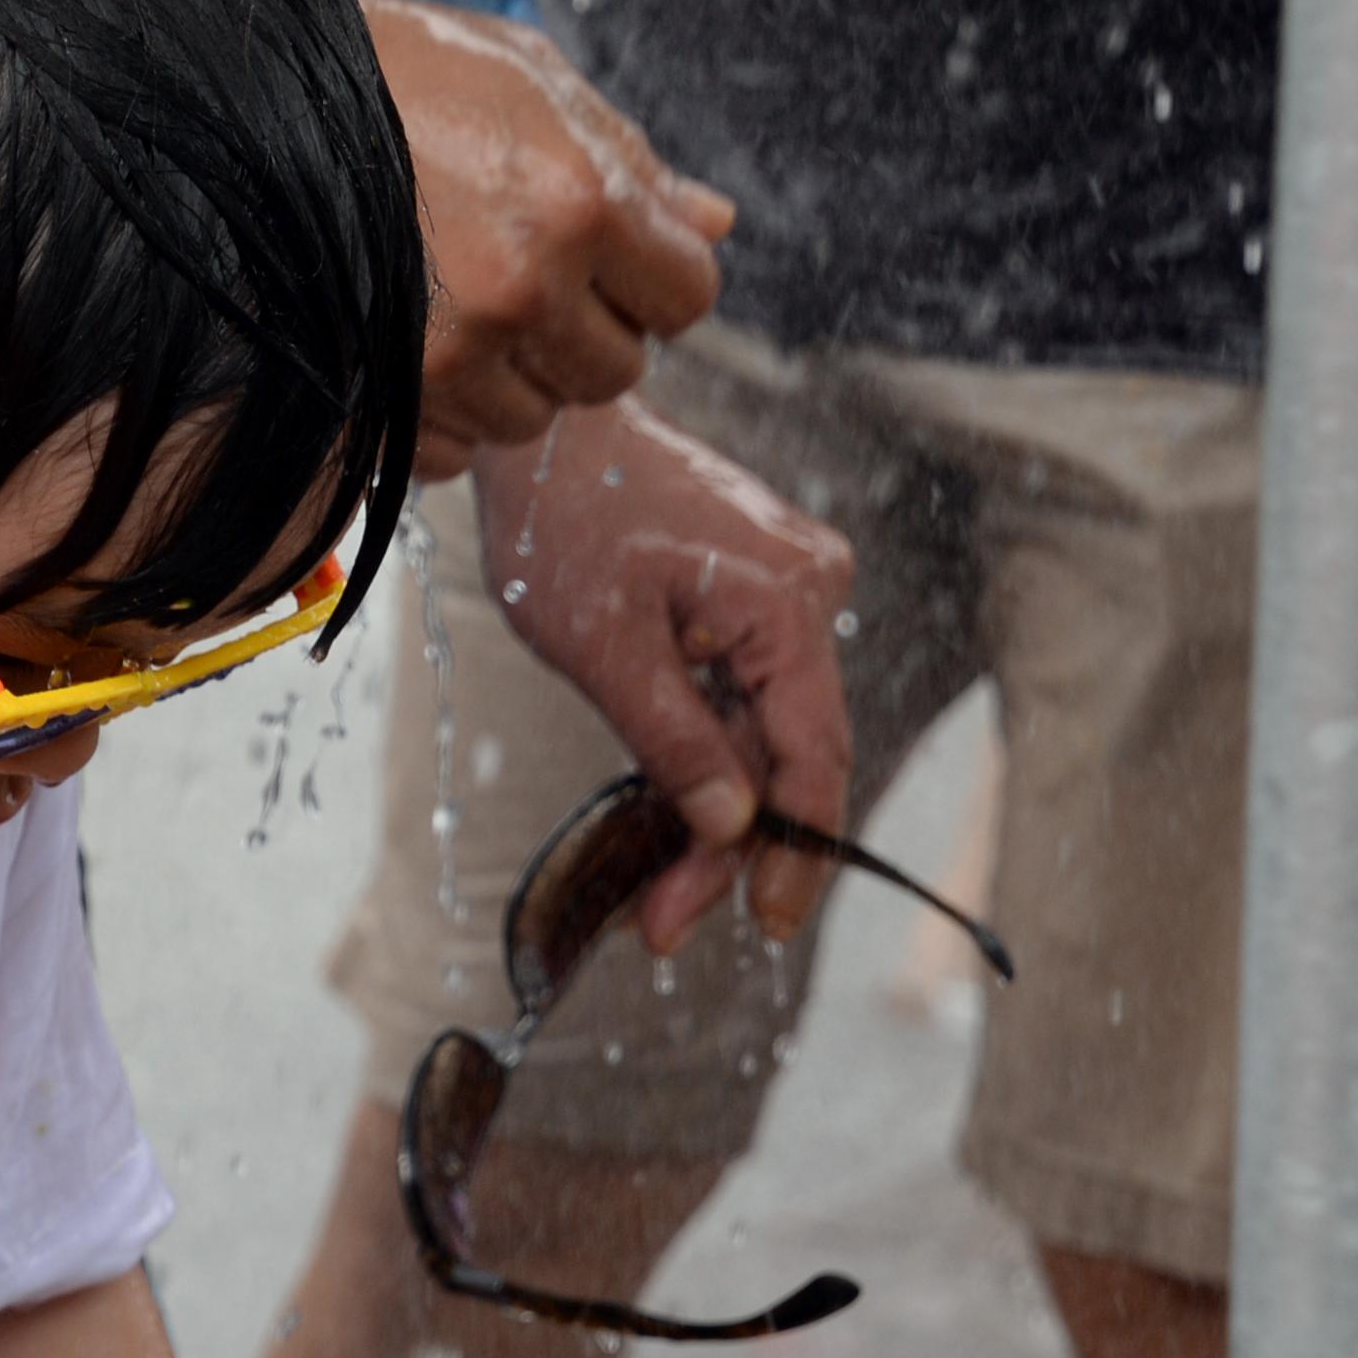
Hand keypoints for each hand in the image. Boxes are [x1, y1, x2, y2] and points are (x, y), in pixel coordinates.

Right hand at [362, 0, 736, 476]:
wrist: (245, 102)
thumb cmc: (395, 72)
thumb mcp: (529, 80)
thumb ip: (629, 161)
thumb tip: (714, 222)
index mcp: (581, 201)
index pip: (687, 298)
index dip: (654, 278)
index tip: (610, 257)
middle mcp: (524, 289)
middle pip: (615, 373)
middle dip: (584, 333)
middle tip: (523, 275)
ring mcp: (450, 354)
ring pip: (532, 419)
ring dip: (509, 377)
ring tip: (455, 303)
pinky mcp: (382, 399)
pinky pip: (452, 453)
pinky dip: (441, 416)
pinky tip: (411, 346)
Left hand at [476, 397, 856, 948]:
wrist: (543, 431)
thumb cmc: (563, 519)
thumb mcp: (605, 648)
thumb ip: (674, 741)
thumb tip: (731, 828)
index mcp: (788, 601)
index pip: (814, 752)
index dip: (794, 848)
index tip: (766, 923)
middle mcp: (809, 592)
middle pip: (785, 750)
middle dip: (728, 845)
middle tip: (665, 926)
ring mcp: (784, 591)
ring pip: (759, 729)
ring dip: (711, 808)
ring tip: (651, 895)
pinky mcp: (750, 595)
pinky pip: (739, 692)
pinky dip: (702, 753)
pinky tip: (666, 820)